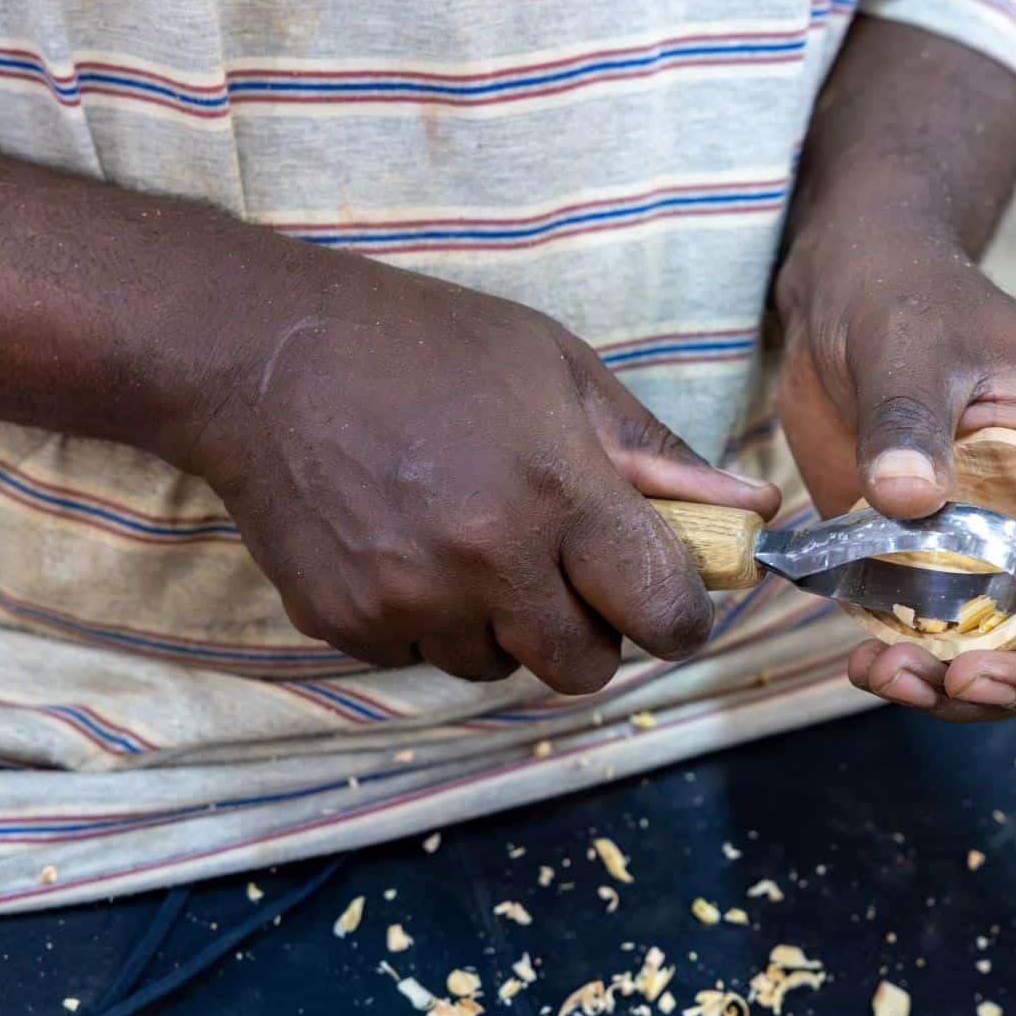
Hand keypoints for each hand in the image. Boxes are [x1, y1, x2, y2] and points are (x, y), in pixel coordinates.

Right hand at [174, 249, 778, 689]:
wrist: (262, 357)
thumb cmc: (428, 346)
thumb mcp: (559, 371)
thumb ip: (656, 457)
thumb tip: (753, 511)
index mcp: (555, 491)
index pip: (659, 610)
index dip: (682, 617)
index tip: (673, 603)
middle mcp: (485, 560)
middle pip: (584, 668)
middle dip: (593, 633)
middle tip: (568, 576)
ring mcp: (408, 601)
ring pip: (499, 668)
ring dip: (506, 628)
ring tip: (474, 545)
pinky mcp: (345, 624)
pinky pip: (421, 659)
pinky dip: (431, 624)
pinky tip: (409, 550)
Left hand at [775, 230, 1015, 721]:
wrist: (835, 302)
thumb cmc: (901, 297)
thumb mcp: (909, 345)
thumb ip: (909, 416)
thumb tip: (904, 496)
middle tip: (969, 681)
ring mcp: (997, 559)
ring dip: (969, 693)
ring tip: (894, 678)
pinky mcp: (933, 576)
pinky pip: (944, 649)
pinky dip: (915, 674)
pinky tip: (867, 666)